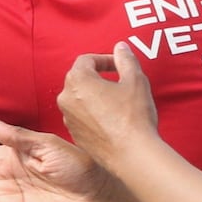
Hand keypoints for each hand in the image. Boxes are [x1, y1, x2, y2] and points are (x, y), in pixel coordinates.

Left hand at [56, 44, 157, 168]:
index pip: (86, 60)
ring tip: (118, 101)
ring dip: (95, 95)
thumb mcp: (136, 81)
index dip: (104, 59)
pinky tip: (113, 119)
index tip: (120, 65)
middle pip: (79, 78)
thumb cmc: (133, 116)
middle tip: (119, 81)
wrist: (130, 154)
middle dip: (98, 76)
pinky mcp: (73, 133)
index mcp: (78, 81)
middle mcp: (66, 98)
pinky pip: (81, 116)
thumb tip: (120, 48)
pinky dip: (93, 112)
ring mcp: (67, 117)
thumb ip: (126, 60)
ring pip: (79, 98)